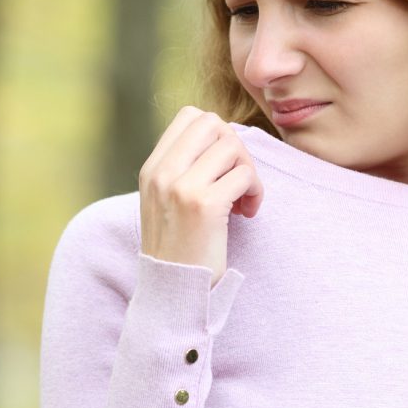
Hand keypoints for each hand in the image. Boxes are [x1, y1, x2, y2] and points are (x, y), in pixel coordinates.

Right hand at [137, 107, 263, 284]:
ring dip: (248, 171)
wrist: (173, 291)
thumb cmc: (179, 248)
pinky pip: (244, 175)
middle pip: (212, 123)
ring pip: (232, 146)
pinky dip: (256, 192)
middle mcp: (162, 173)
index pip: (189, 116)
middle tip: (237, 178)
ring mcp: (181, 188)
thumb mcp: (165, 200)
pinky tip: (247, 213)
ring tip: (243, 199)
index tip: (220, 166)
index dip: (216, 134)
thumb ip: (182, 167)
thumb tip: (222, 135)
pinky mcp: (205, 206)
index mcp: (152, 169)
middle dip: (235, 146)